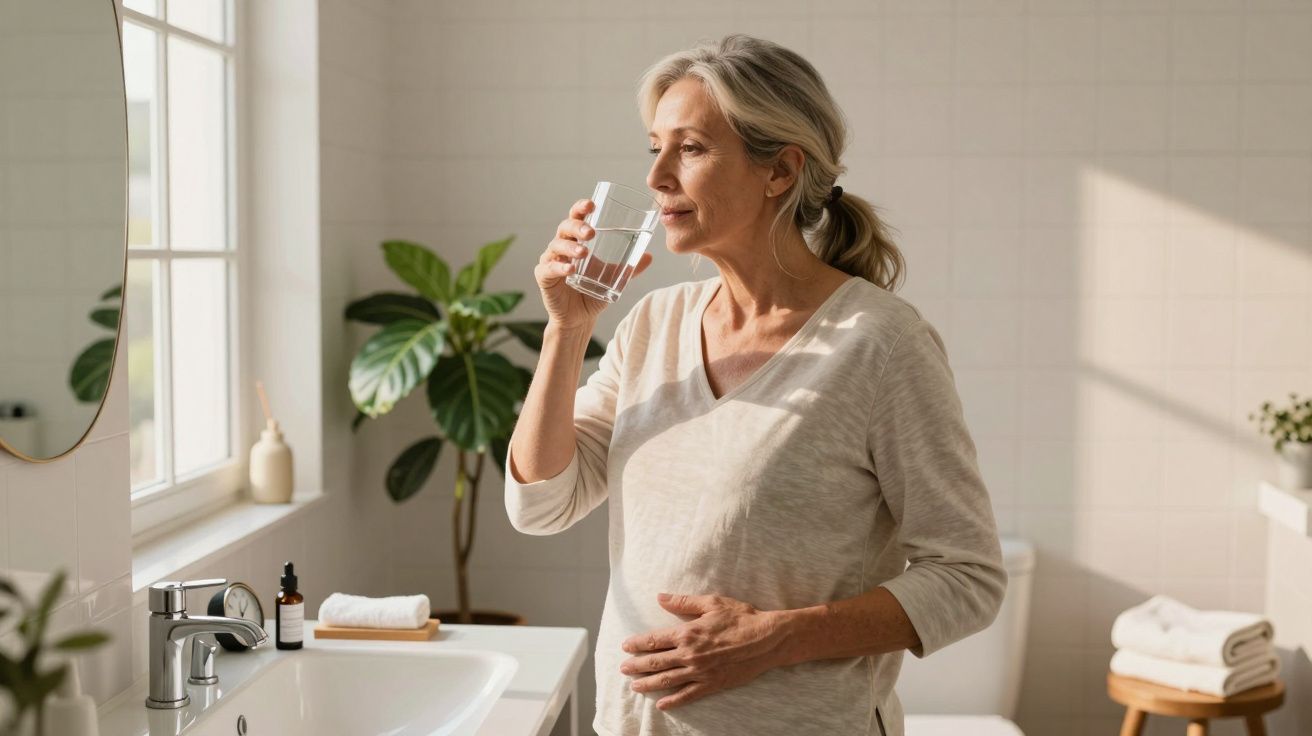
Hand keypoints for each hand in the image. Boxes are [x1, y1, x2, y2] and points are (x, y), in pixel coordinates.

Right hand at [535, 198, 652, 330]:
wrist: (579, 317)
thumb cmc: (593, 291)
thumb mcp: (614, 278)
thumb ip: (629, 268)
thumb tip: (649, 256)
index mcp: (577, 240)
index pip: (576, 217)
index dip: (581, 208)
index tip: (592, 205)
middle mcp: (561, 246)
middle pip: (565, 227)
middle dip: (577, 227)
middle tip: (590, 233)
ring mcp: (550, 260)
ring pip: (556, 246)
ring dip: (570, 248)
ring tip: (584, 253)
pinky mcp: (543, 277)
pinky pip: (548, 268)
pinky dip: (559, 267)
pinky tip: (569, 270)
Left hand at [619, 593, 788, 710]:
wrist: (767, 639)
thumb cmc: (741, 618)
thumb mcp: (711, 603)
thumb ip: (683, 602)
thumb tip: (660, 597)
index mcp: (688, 633)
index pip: (654, 640)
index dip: (637, 644)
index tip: (625, 646)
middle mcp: (690, 655)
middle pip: (655, 662)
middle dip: (636, 665)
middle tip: (623, 668)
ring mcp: (700, 672)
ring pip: (667, 680)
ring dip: (648, 683)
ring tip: (635, 686)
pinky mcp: (712, 684)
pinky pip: (688, 695)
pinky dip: (673, 700)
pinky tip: (662, 704)